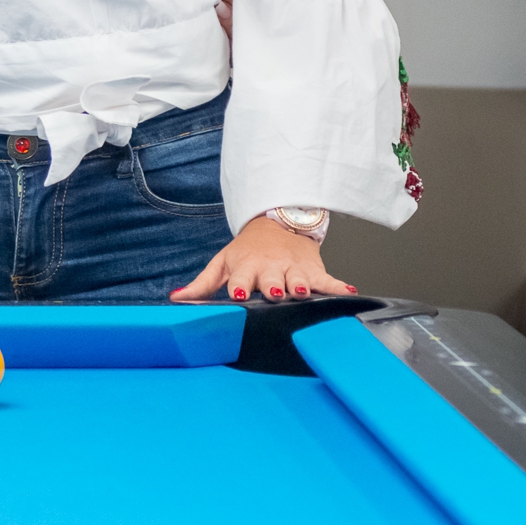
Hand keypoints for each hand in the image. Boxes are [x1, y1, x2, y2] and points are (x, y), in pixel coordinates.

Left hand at [171, 215, 352, 302]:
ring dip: (301, 286)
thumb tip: (177, 299)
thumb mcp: (222, 263)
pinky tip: (348, 292)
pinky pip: (328, 281)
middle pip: (273, 281)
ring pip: (299, 280)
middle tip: (275, 293)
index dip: (240, 285)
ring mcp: (293, 270)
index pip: (241, 278)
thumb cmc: (246, 251)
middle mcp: (270, 269)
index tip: (238, 293)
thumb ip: (203, 284)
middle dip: (273, 287)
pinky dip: (337, 287)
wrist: (275, 225)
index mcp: (246, 267)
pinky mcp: (313, 271)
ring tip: (302, 292)